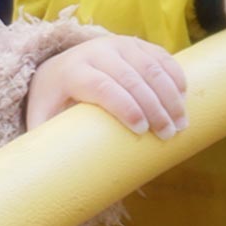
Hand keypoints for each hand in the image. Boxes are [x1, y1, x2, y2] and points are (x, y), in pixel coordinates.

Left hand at [27, 34, 187, 134]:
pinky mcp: (133, 43)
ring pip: (149, 65)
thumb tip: (56, 181)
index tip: (141, 131)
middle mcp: (94, 51)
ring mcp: (116, 44)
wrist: (56, 68)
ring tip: (180, 122)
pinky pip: (159, 55)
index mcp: (72, 71)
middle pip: (131, 77)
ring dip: (169, 94)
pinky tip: (183, 95)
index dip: (124, 106)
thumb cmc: (52, 103)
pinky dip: (174, 74)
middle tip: (168, 134)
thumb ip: (46, 144)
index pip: (102, 86)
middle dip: (154, 106)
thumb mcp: (41, 119)